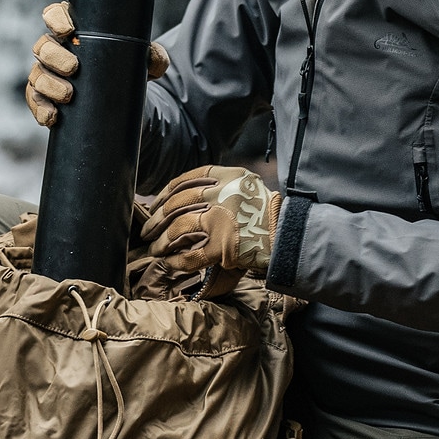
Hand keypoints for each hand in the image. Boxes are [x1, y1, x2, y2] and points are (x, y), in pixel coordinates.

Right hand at [24, 1, 170, 128]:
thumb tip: (153, 58)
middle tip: (74, 67)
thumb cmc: (126, 73)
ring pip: (37, 75)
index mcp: (74, 33)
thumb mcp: (145, 65)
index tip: (69, 29)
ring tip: (68, 94)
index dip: (56, 18)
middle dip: (54, 56)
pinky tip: (52, 116)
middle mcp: (56, 51)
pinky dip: (41, 110)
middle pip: (43, 46)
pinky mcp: (45, 100)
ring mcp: (48, 76)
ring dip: (49, 84)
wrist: (123, 108)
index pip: (55, 15)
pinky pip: (36, 103)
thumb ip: (155, 57)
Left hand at [141, 166, 279, 273]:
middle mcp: (222, 194)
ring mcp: (222, 220)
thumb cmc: (267, 215)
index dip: (165, 193)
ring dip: (161, 242)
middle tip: (146, 231)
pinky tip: (168, 262)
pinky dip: (175, 260)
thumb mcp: (246, 187)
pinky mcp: (224, 246)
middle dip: (156, 219)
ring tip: (154, 249)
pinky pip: (190, 255)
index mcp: (227, 176)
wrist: (291, 236)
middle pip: (176, 204)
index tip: (155, 204)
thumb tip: (183, 198)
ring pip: (178, 230)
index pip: (186, 180)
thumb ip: (221, 187)